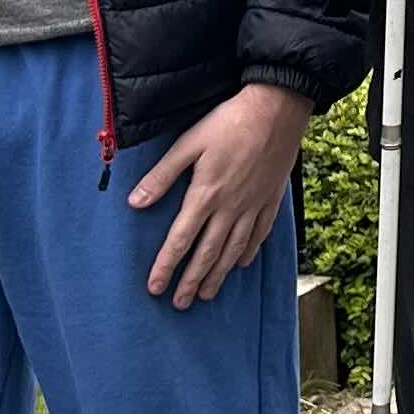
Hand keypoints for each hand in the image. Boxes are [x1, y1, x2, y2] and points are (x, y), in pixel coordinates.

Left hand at [130, 82, 305, 307]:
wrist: (277, 109)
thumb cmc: (229, 122)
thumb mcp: (188, 143)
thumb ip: (162, 176)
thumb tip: (135, 203)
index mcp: (206, 194)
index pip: (181, 240)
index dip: (166, 266)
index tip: (155, 288)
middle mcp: (230, 207)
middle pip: (207, 253)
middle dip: (191, 281)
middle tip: (180, 303)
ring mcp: (253, 205)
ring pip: (233, 250)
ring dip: (217, 275)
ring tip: (207, 294)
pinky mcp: (271, 199)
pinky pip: (259, 234)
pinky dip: (248, 253)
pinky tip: (240, 263)